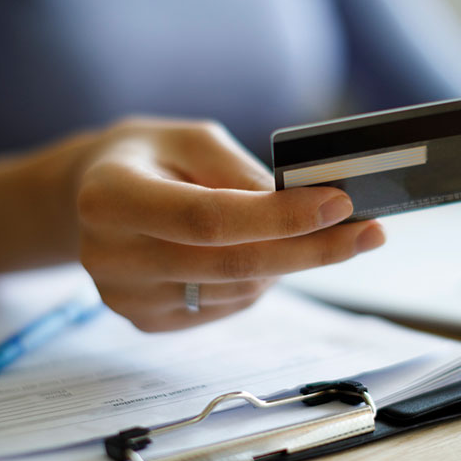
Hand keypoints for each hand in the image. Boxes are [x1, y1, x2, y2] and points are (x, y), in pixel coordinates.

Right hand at [73, 117, 384, 331]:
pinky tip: (261, 252)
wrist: (91, 197)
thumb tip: (298, 207)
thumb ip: (240, 172)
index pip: (207, 219)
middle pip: (230, 265)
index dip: (279, 218)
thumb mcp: (191, 139)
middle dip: (310, 250)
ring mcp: (125, 297)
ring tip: (305, 231)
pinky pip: (225, 307)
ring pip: (236, 290)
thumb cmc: (149, 157)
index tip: (340, 205)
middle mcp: (110, 255)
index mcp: (111, 196)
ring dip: (287, 262)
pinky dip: (258, 280)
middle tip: (368, 233)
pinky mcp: (145, 321)